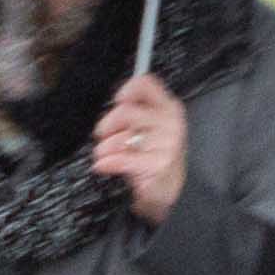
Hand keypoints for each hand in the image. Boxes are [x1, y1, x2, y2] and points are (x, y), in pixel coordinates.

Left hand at [88, 73, 188, 223]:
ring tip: (104, 154)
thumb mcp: (152, 127)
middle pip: (125, 111)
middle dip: (107, 125)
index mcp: (169, 108)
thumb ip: (136, 110)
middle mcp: (170, 123)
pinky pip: (122, 159)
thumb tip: (117, 99)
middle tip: (103, 134)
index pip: (145, 84)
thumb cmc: (156, 156)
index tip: (117, 102)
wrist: (171, 190)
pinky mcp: (157, 164)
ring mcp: (166, 144)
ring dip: (105, 148)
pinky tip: (104, 165)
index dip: (125, 91)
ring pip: (121, 137)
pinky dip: (107, 162)